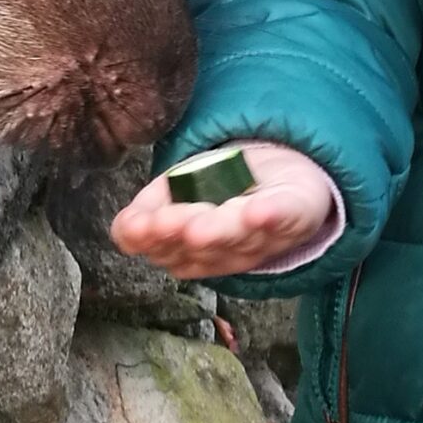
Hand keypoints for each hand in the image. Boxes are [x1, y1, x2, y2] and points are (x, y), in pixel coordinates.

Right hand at [109, 141, 336, 279]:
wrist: (283, 172)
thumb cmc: (221, 186)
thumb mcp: (176, 192)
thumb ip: (148, 211)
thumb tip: (123, 230)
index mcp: (195, 250)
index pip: (171, 250)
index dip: (154, 239)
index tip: (136, 227)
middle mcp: (230, 250)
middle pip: (206, 247)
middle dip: (184, 235)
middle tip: (166, 223)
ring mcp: (266, 236)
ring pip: (242, 236)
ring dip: (221, 230)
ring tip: (199, 226)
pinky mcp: (298, 214)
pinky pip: (287, 216)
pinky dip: (273, 216)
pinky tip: (259, 211)